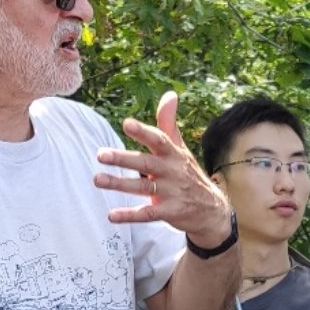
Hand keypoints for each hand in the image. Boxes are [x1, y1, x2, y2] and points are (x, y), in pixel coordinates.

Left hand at [94, 91, 232, 247]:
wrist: (212, 210)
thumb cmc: (189, 174)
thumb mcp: (181, 148)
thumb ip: (168, 123)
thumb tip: (170, 94)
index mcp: (173, 154)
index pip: (159, 140)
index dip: (143, 132)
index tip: (126, 124)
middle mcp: (172, 171)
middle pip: (146, 163)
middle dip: (124, 158)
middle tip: (101, 154)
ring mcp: (172, 193)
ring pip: (143, 187)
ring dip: (120, 184)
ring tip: (97, 179)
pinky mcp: (169, 212)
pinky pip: (148, 214)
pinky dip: (130, 215)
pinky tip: (111, 215)